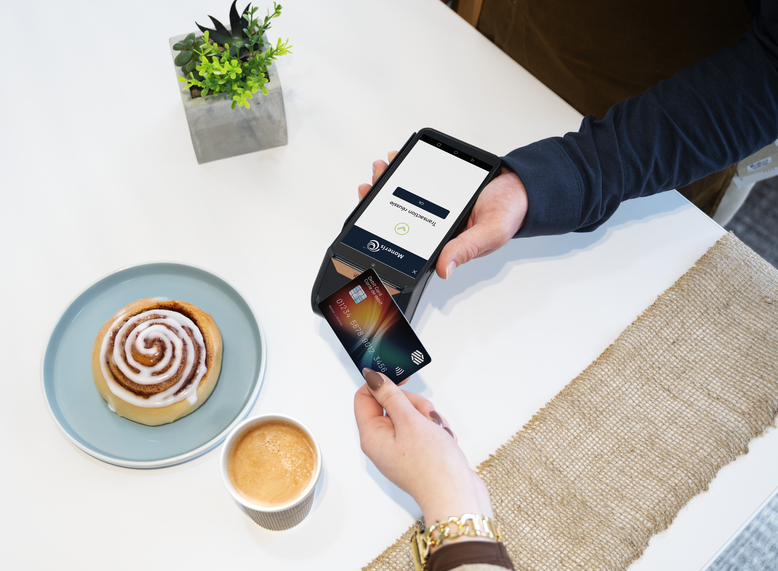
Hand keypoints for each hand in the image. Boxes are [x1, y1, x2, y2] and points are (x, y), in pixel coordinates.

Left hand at [354, 368, 492, 525]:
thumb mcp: (410, 421)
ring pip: (411, 415)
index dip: (382, 384)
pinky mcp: (418, 453)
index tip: (402, 380)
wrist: (456, 497)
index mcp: (372, 435)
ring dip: (428, 417)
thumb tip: (372, 377)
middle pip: (391, 404)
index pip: (365, 397)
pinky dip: (436, 430)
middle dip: (414, 404)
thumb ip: (391, 395)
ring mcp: (401, 449)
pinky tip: (444, 440)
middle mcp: (383, 443)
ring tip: (438, 432)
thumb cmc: (432, 467)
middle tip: (424, 415)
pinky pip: (424, 429)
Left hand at [358, 156, 528, 279]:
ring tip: (380, 169)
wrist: (520, 187)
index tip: (371, 220)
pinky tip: (395, 161)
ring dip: (389, 183)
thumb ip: (466, 248)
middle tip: (369, 186)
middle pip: (399, 216)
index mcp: (442, 241)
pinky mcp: (437, 188)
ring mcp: (434, 205)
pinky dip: (404, 170)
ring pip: (404, 196)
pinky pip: (416, 180)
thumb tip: (444, 268)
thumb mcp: (490, 233)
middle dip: (381, 202)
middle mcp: (435, 224)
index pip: (408, 242)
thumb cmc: (508, 212)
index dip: (386, 233)